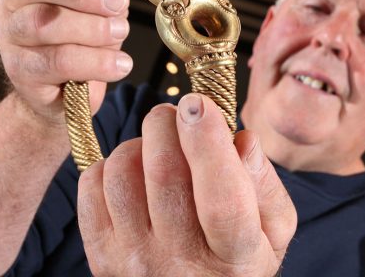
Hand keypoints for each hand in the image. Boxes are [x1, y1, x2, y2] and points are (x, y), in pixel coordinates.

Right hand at [0, 0, 133, 124]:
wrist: (57, 96)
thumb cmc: (78, 42)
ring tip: (120, 32)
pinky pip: (55, 63)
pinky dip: (94, 62)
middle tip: (118, 2)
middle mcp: (13, 1)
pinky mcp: (22, 72)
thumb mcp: (97, 9)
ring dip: (90, 27)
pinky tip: (120, 64)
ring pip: (43, 23)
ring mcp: (12, 37)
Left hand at [78, 94, 296, 275]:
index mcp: (234, 256)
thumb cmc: (233, 261)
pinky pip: (92, 186)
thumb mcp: (271, 233)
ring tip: (159, 148)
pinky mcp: (101, 254)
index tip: (200, 103)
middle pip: (164, 173)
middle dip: (167, 124)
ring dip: (140, 143)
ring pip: (123, 173)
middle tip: (178, 113)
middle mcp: (181, 262)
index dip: (208, 144)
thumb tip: (242, 138)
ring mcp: (135, 260)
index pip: (221, 199)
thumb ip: (265, 185)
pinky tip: (134, 172)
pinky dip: (110, 164)